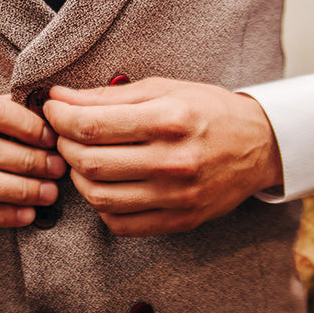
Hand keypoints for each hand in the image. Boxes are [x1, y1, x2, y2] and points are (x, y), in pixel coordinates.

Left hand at [43, 77, 282, 236]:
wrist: (260, 145)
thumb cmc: (208, 111)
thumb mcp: (163, 89)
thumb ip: (108, 96)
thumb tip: (59, 98)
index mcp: (169, 119)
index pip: (92, 126)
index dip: (60, 119)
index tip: (53, 111)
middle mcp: (173, 160)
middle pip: (90, 163)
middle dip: (64, 147)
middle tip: (65, 135)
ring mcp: (177, 196)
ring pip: (100, 198)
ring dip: (78, 178)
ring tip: (83, 160)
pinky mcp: (180, 220)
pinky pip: (121, 224)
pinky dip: (102, 206)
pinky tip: (107, 185)